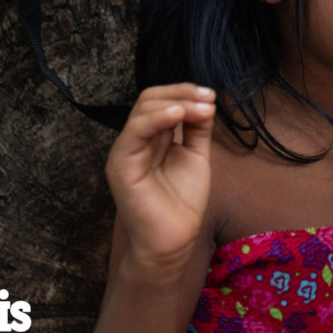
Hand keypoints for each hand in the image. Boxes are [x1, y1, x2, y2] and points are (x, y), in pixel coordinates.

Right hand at [105, 83, 215, 273]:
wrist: (174, 240)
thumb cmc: (183, 202)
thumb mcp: (196, 155)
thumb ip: (197, 128)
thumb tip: (206, 101)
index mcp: (151, 137)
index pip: (161, 101)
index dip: (185, 93)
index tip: (212, 96)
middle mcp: (136, 140)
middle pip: (150, 99)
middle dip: (183, 93)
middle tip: (210, 99)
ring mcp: (126, 151)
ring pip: (143, 110)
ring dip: (177, 102)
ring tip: (203, 108)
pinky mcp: (120, 164)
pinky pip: (135, 131)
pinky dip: (158, 118)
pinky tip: (179, 114)